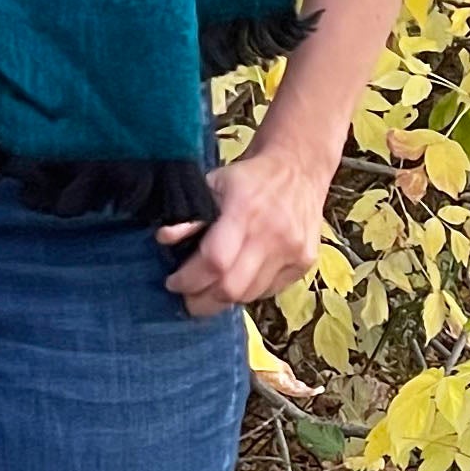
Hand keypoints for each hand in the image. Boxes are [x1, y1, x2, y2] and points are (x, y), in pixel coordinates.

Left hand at [154, 137, 329, 317]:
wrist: (299, 169)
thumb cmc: (249, 178)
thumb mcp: (213, 184)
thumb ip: (189, 214)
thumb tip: (164, 238)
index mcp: (245, 210)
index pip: (214, 262)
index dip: (189, 279)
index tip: (173, 282)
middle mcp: (272, 234)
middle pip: (231, 288)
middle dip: (202, 301)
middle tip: (188, 298)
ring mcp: (293, 251)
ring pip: (250, 295)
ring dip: (224, 298)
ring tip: (209, 290)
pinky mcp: (306, 262)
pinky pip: (269, 291)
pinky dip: (248, 292)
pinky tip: (238, 279)